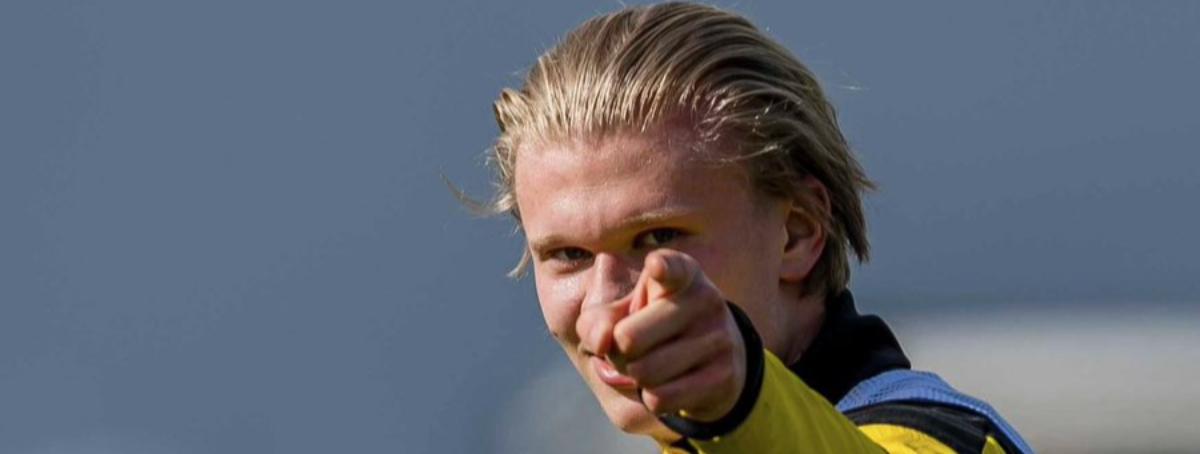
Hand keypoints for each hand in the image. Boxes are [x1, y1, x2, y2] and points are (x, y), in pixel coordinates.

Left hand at [580, 249, 746, 421]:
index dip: (661, 267)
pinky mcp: (723, 375)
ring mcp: (718, 337)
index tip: (655, 267)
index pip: (672, 268)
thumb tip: (602, 342)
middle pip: (628, 339)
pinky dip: (651, 398)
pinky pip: (661, 398)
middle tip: (630, 349)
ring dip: (635, 377)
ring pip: (644, 373)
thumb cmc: (655, 326)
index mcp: (681, 274)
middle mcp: (704, 299)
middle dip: (617, 353)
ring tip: (649, 366)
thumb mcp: (624, 313)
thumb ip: (596, 321)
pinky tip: (666, 384)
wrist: (716, 358)